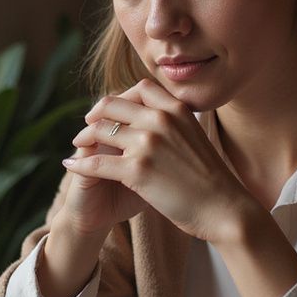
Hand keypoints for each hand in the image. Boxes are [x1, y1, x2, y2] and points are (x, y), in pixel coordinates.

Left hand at [63, 79, 253, 244]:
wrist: (225, 208)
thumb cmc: (212, 179)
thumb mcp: (196, 137)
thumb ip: (174, 124)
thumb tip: (156, 120)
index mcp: (177, 109)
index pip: (140, 88)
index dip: (120, 97)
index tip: (110, 110)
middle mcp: (161, 120)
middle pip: (113, 105)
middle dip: (95, 115)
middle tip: (86, 127)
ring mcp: (148, 143)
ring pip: (100, 131)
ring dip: (84, 138)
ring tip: (77, 146)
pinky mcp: (137, 170)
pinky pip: (97, 162)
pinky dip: (80, 164)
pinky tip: (71, 166)